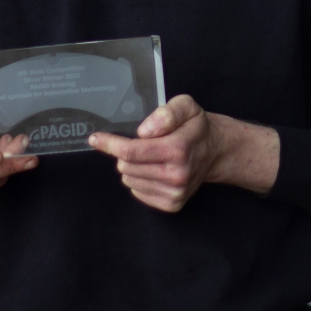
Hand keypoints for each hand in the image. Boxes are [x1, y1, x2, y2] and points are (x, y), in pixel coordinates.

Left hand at [88, 95, 279, 212]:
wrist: (215, 151)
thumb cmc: (196, 126)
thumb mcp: (186, 106)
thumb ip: (165, 113)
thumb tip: (143, 131)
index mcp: (177, 149)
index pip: (131, 151)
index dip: (110, 144)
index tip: (95, 139)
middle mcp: (176, 175)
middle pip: (126, 167)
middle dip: (124, 153)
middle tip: (138, 143)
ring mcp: (175, 192)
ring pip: (130, 180)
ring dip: (132, 166)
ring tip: (150, 156)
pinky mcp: (173, 204)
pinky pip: (138, 192)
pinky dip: (139, 180)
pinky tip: (154, 169)